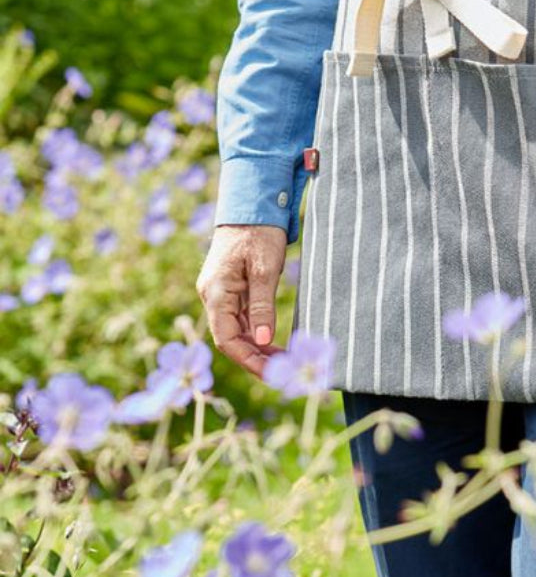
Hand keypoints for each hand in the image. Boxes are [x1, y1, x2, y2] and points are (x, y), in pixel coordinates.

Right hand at [196, 225, 286, 376]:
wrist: (251, 202)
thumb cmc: (259, 232)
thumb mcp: (264, 270)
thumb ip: (262, 306)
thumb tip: (262, 340)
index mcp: (216, 292)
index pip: (227, 339)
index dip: (248, 360)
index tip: (272, 373)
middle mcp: (212, 295)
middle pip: (230, 339)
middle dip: (255, 358)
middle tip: (283, 371)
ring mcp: (220, 293)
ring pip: (235, 331)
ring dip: (257, 348)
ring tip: (283, 360)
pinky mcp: (229, 289)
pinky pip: (240, 319)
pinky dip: (256, 332)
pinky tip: (273, 342)